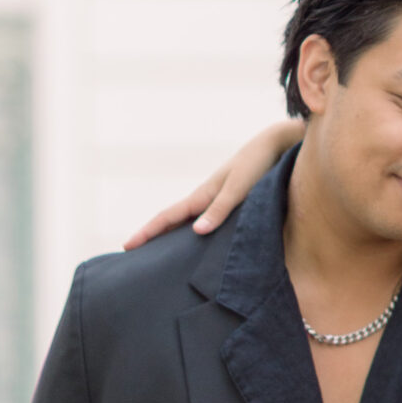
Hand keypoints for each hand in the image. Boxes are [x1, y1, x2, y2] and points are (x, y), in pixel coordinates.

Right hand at [123, 120, 303, 247]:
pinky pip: (205, 221)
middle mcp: (205, 199)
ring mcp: (216, 200)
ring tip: (160, 257)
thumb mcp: (239, 187)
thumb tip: (196, 231)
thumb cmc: (258, 165)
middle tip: (133, 256)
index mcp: (202, 195)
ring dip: (171, 237)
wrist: (275, 145)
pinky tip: (198, 244)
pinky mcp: (230, 202)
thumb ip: (220, 208)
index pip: (167, 217)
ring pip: (187, 222)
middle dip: (152, 237)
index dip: (147, 232)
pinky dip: (194, 233)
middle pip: (172, 221)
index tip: (126, 246)